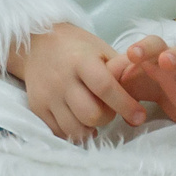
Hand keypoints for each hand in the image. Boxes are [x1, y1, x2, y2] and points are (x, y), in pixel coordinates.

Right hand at [8, 22, 144, 142]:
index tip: (139, 116)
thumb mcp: (102, 51)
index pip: (105, 87)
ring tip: (94, 116)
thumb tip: (138, 111)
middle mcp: (62, 79)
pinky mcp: (36, 107)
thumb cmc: (78, 48)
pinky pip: (59, 132)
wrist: (38, 43)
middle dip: (107, 117)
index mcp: (81, 60)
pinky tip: (80, 121)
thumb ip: (122, 75)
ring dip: (90, 128)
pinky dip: (74, 131)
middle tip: (109, 110)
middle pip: (91, 114)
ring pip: (75, 129)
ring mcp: (47, 95)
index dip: (125, 104)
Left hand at [111, 35, 175, 123]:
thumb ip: (115, 78)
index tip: (132, 54)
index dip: (145, 48)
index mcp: (158, 56)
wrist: (171, 96)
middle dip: (172, 56)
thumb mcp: (129, 80)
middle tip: (164, 61)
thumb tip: (99, 80)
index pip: (154, 45)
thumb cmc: (148, 82)